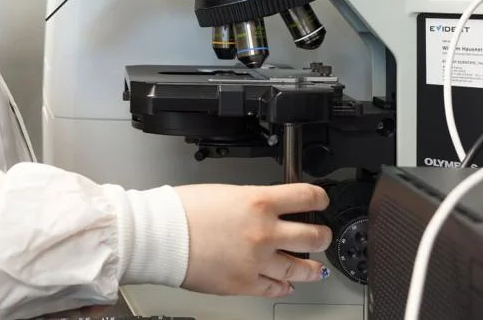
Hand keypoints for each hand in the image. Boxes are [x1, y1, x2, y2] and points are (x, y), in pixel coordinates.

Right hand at [174, 183, 331, 298]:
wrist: (160, 235)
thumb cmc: (182, 210)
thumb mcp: (225, 193)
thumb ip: (251, 203)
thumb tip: (265, 210)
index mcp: (259, 202)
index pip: (306, 196)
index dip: (319, 198)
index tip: (321, 201)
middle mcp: (265, 232)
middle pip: (313, 236)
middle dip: (322, 235)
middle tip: (321, 235)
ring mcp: (258, 261)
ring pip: (301, 267)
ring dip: (311, 267)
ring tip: (315, 267)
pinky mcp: (245, 284)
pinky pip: (275, 288)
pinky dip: (284, 286)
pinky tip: (286, 284)